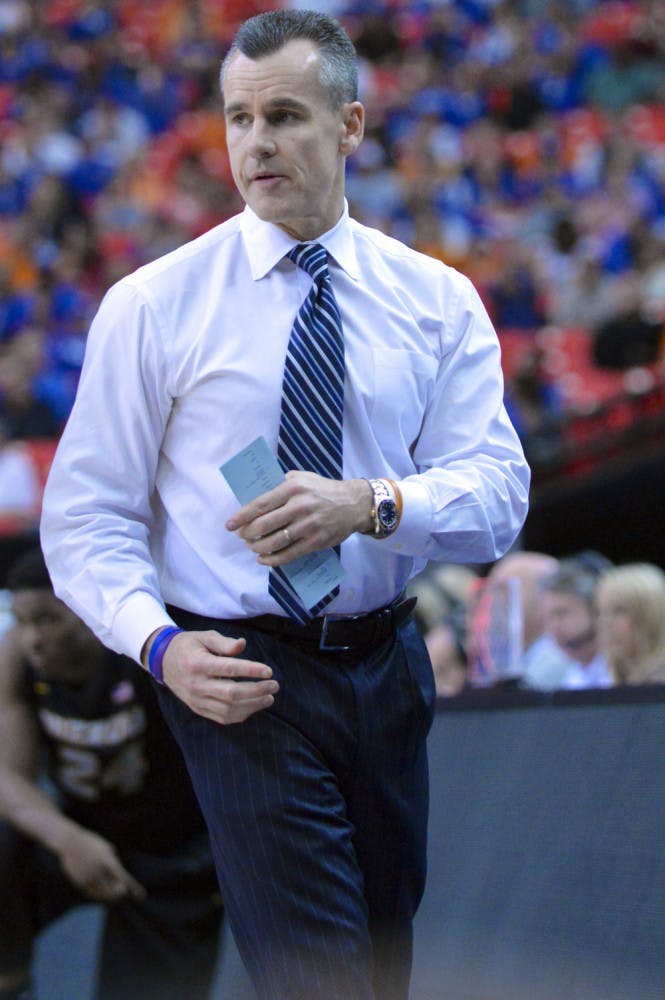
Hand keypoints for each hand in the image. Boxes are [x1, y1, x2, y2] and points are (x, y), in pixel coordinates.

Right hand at [58, 827, 144, 901]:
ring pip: (102, 892)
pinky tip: (101, 892)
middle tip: (123, 890)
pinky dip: (98, 894)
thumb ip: (114, 864)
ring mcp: (87, 876)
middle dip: (119, 891)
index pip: (123, 876)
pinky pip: (91, 892)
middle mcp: (97, 869)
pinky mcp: (79, 881)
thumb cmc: (93, 844)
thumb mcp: (107, 849)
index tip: (142, 896)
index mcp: (107, 859)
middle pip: (113, 888)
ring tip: (113, 890)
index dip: (133, 886)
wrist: (70, 842)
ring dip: (108, 894)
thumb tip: (118, 880)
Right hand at [160, 630, 278, 724]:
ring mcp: (197, 700)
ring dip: (253, 705)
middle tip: (275, 685)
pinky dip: (241, 714)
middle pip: (231, 693)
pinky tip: (254, 706)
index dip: (251, 671)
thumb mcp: (204, 637)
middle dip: (257, 690)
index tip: (269, 671)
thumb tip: (243, 645)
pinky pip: (222, 717)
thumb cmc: (189, 646)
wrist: (163, 662)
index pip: (229, 669)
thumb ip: (224, 643)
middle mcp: (196, 685)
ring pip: (228, 709)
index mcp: (197, 664)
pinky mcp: (198, 709)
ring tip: (269, 697)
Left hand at [226, 471, 371, 566]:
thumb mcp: (302, 478)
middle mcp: (299, 507)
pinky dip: (272, 559)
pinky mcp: (315, 542)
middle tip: (242, 536)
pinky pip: (288, 554)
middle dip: (248, 534)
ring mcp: (308, 526)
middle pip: (264, 525)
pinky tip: (263, 559)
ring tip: (252, 546)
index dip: (242, 517)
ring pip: (274, 542)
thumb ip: (280, 486)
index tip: (230, 525)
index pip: (260, 504)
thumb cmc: (323, 489)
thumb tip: (256, 500)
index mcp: (292, 488)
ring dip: (257, 547)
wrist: (353, 503)